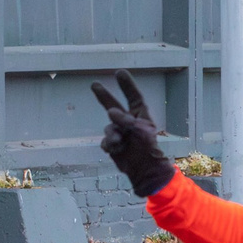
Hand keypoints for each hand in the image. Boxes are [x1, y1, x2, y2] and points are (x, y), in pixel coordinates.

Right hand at [90, 72, 174, 197]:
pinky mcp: (113, 145)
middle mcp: (129, 122)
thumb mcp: (140, 130)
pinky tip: (117, 150)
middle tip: (94, 85)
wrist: (144, 171)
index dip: (126, 85)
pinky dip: (109, 145)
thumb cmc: (147, 148)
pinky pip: (105, 141)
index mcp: (141, 115)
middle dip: (104, 96)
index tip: (119, 72)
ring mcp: (120, 133)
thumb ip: (126, 119)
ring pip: (108, 128)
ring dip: (112, 134)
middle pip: (114, 106)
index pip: (133, 97)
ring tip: (120, 141)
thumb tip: (110, 112)